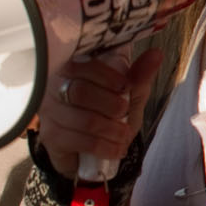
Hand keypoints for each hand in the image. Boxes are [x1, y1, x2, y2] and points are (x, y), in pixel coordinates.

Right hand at [34, 48, 161, 179]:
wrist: (95, 151)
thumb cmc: (110, 115)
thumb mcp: (129, 94)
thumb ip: (139, 75)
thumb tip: (156, 54)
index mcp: (74, 68)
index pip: (81, 65)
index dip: (107, 77)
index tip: (125, 87)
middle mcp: (54, 87)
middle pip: (80, 92)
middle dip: (112, 105)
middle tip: (124, 112)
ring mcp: (49, 113)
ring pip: (84, 119)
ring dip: (112, 129)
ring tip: (124, 134)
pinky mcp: (49, 137)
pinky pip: (79, 141)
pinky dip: (105, 146)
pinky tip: (116, 148)